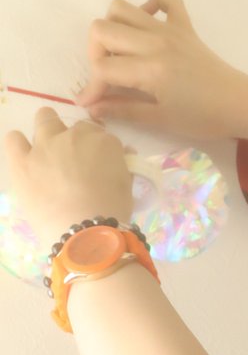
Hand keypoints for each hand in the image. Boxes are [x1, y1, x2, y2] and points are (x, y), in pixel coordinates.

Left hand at [4, 107, 134, 254]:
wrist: (86, 235)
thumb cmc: (113, 213)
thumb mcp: (127, 186)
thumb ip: (122, 166)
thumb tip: (123, 154)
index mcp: (103, 142)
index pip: (100, 134)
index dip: (98, 149)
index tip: (98, 164)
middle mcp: (73, 136)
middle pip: (74, 125)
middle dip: (76, 137)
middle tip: (76, 160)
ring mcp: (45, 146)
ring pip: (44, 119)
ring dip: (49, 131)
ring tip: (49, 155)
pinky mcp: (22, 162)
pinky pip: (14, 140)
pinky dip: (19, 144)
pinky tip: (25, 157)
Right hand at [74, 0, 246, 141]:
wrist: (240, 104)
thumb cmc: (203, 118)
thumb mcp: (161, 120)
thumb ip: (124, 111)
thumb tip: (92, 108)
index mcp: (149, 69)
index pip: (103, 68)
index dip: (91, 87)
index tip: (90, 102)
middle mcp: (155, 42)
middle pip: (102, 28)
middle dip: (95, 53)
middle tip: (108, 75)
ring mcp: (170, 29)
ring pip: (123, 8)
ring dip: (114, 27)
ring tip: (122, 52)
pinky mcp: (185, 25)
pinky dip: (149, 6)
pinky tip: (148, 28)